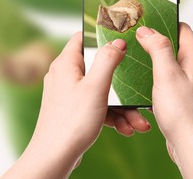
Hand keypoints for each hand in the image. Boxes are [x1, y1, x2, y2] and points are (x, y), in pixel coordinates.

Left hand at [3, 32, 149, 178]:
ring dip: (121, 105)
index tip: (120, 39)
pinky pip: (97, 106)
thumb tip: (117, 41)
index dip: (101, 36)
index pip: (82, 38)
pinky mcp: (74, 110)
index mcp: (66, 64)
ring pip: (101, 91)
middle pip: (98, 68)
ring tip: (138, 120)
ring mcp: (70, 94)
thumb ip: (108, 60)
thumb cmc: (72, 122)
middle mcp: (65, 76)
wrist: (55, 157)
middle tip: (136, 88)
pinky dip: (112, 115)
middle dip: (120, 81)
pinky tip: (127, 127)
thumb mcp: (96, 87)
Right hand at [136, 23, 192, 177]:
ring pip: (170, 64)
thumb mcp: (167, 75)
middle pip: (174, 45)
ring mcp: (191, 83)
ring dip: (153, 62)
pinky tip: (143, 84)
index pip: (181, 28)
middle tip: (134, 41)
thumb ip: (158, 48)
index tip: (143, 22)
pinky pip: (168, 80)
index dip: (163, 22)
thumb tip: (147, 30)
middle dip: (154, 42)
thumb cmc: (184, 113)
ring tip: (136, 62)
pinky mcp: (184, 97)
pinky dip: (156, 78)